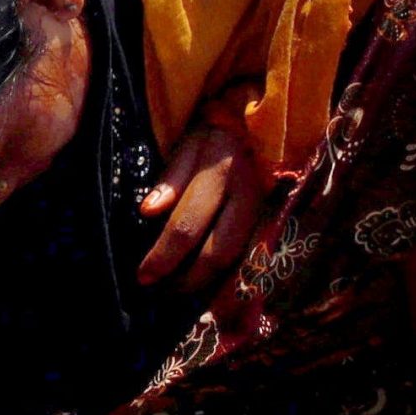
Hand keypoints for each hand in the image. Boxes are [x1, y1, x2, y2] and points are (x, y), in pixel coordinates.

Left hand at [138, 126, 266, 290]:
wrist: (258, 124)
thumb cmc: (214, 135)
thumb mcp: (188, 144)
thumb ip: (170, 178)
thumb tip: (148, 211)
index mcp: (221, 173)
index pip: (188, 225)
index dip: (164, 255)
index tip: (143, 275)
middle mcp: (248, 195)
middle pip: (217, 252)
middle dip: (187, 279)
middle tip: (161, 291)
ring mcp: (265, 210)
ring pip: (237, 258)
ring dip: (206, 282)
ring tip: (176, 289)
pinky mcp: (272, 219)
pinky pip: (248, 254)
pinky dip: (224, 273)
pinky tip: (203, 279)